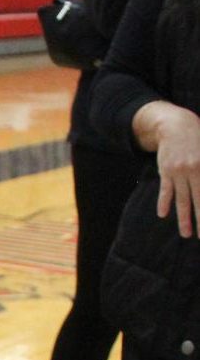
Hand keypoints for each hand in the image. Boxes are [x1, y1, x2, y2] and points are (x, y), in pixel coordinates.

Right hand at [154, 107, 199, 238]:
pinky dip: (164, 203)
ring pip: (182, 200)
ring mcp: (179, 172)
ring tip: (186, 234)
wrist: (175, 125)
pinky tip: (163, 214)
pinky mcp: (166, 171)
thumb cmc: (198, 137)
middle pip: (198, 201)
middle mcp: (194, 171)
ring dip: (184, 219)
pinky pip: (165, 190)